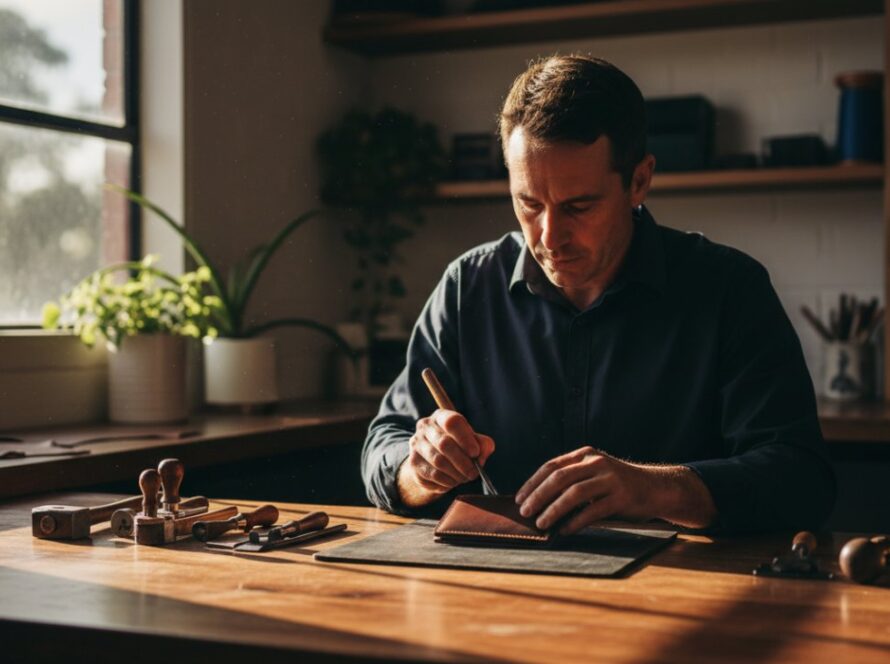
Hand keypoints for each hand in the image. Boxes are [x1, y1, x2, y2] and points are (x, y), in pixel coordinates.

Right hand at [398, 409, 494, 505]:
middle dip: (463, 462)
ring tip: (465, 477)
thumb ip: (483, 444)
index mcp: (441, 416)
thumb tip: (482, 452)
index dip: (466, 438)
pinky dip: (447, 481)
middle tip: (474, 472)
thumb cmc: (458, 448)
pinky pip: (433, 474)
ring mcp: (416, 444)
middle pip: (444, 443)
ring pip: (439, 461)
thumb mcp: (473, 442)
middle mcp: (425, 427)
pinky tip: (453, 481)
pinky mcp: (413, 462)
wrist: (433, 464)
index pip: (452, 422)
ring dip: (457, 473)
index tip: (476, 453)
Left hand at [516, 446, 716, 532]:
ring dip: (553, 510)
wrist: (655, 487)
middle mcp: (596, 463)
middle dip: (538, 496)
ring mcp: (610, 479)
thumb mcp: (594, 473)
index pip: (551, 466)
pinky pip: (592, 511)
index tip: (519, 498)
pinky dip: (575, 521)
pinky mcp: (621, 497)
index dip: (532, 482)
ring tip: (541, 523)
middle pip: (559, 478)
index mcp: (585, 455)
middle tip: (525, 512)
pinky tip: (564, 530)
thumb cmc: (617, 484)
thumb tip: (538, 499)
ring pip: (573, 494)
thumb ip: (571, 479)